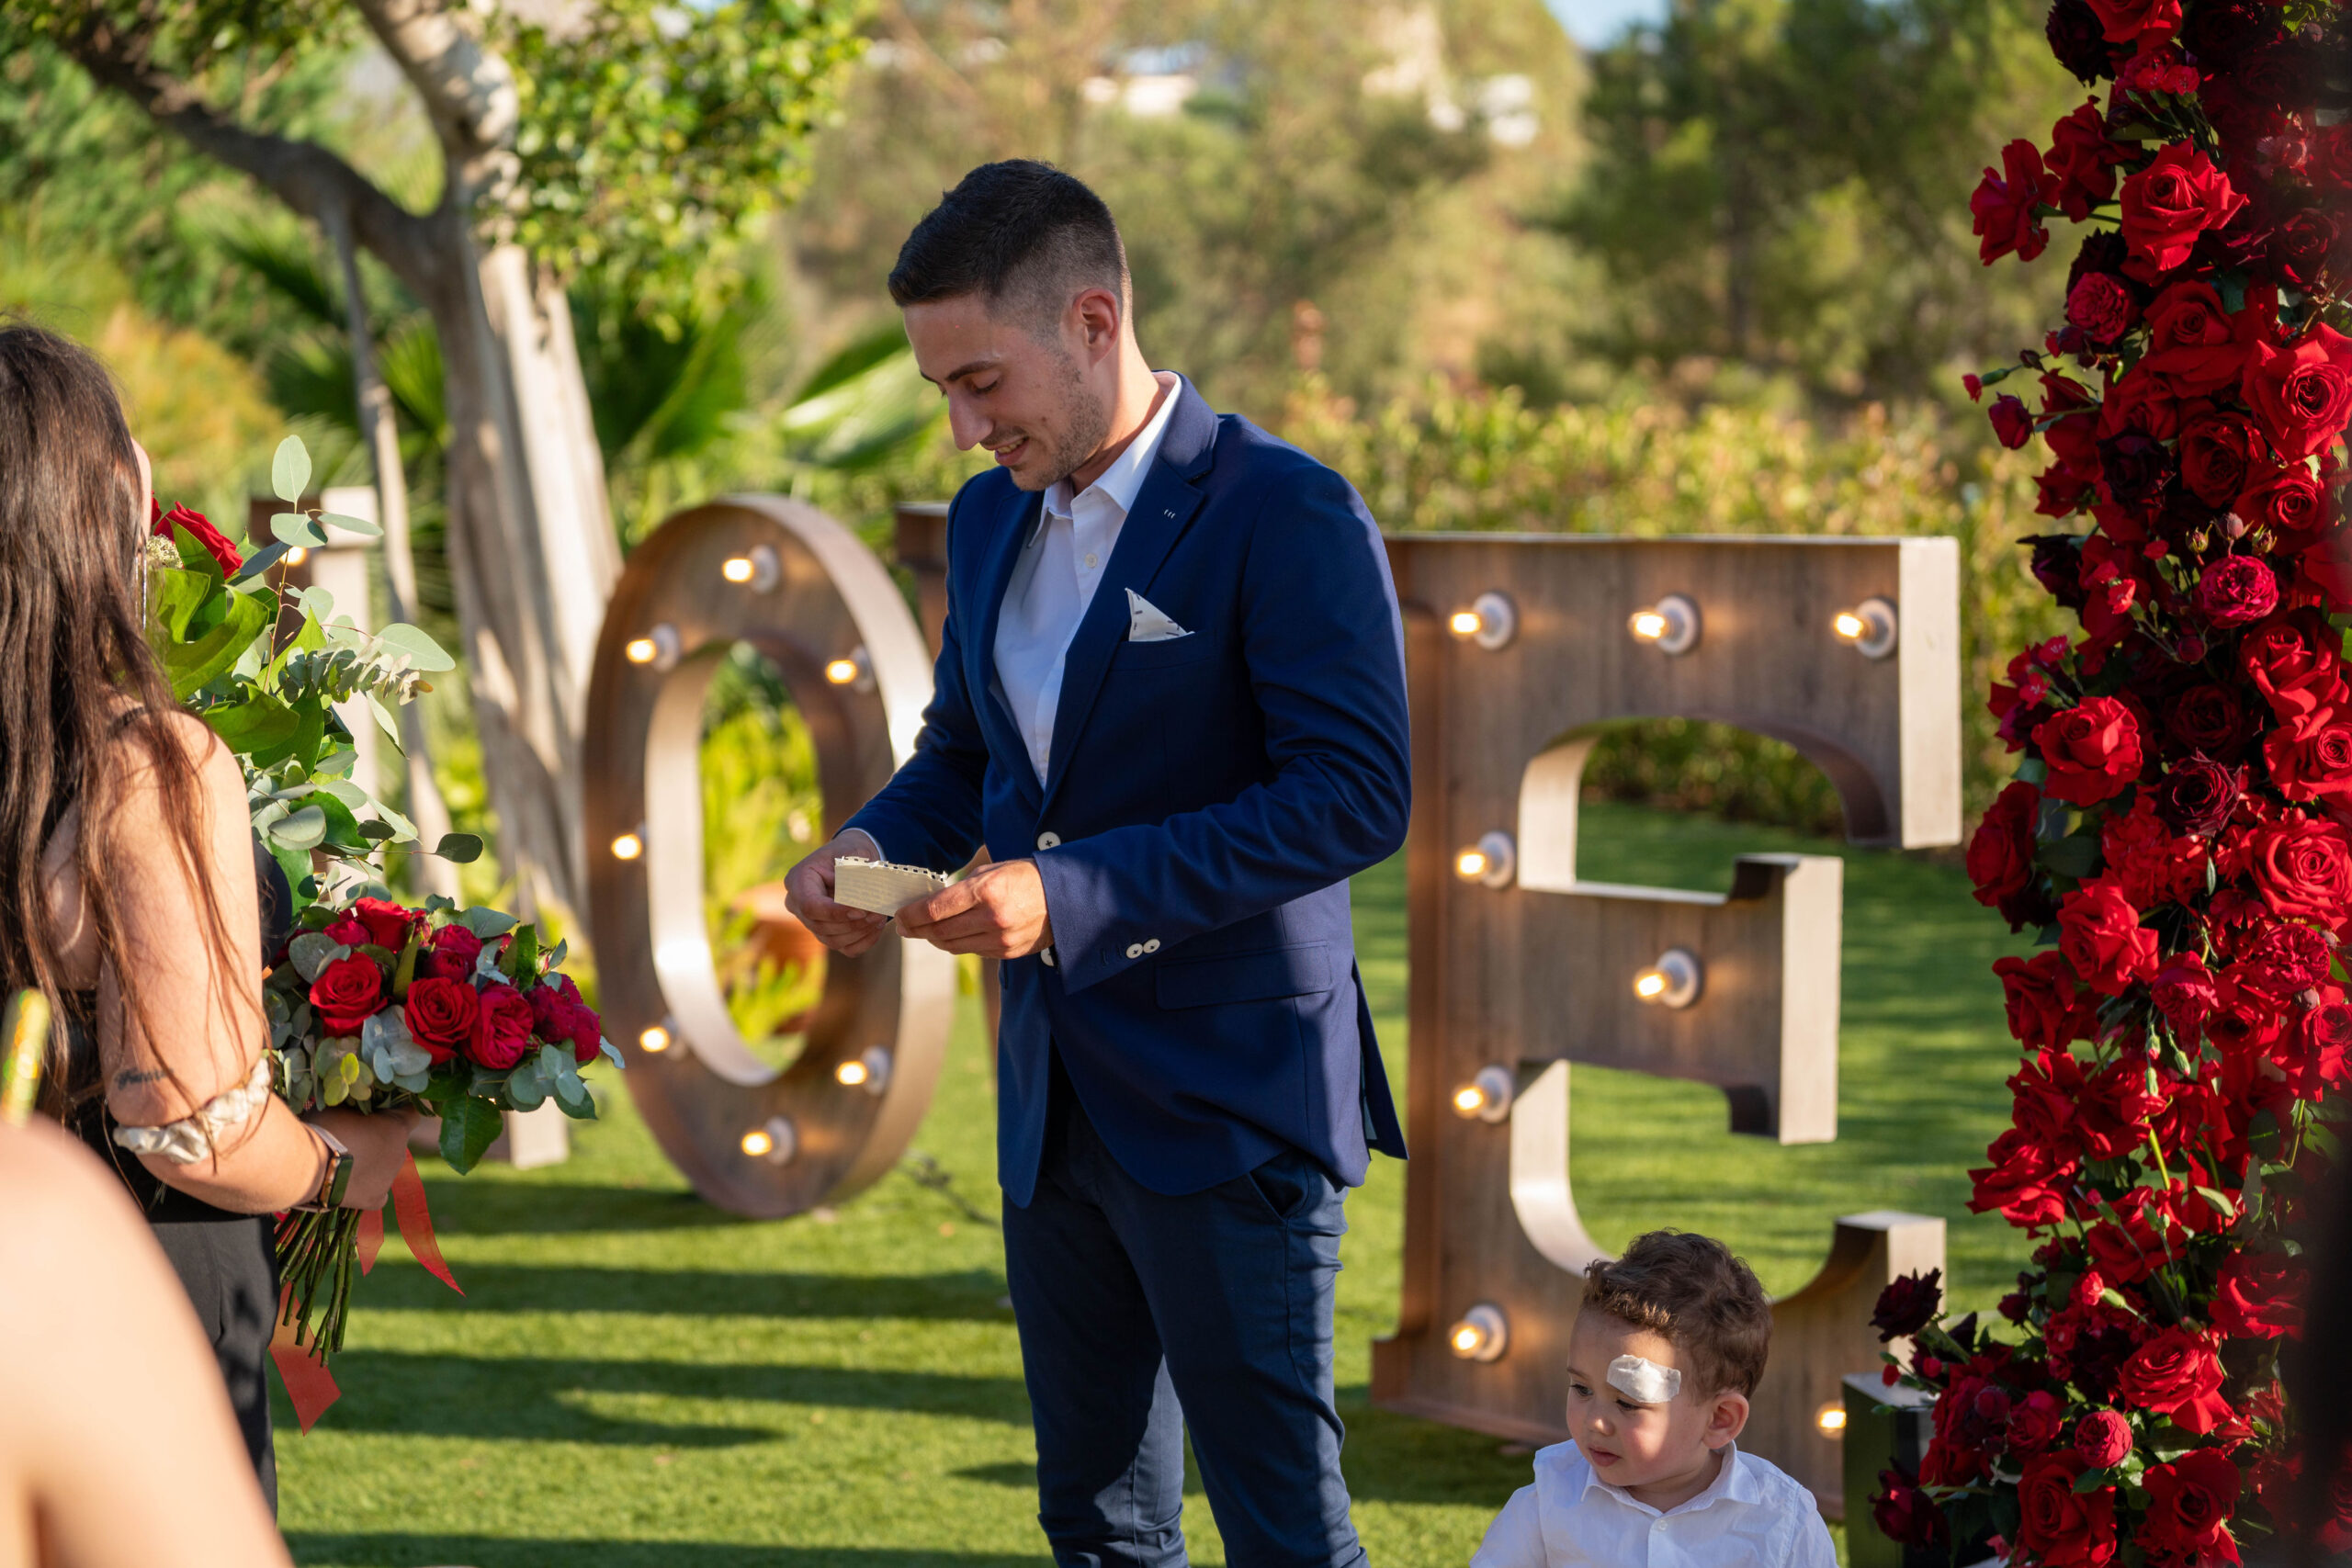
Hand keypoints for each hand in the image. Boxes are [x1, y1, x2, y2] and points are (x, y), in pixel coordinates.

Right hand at [306, 1107, 420, 1209]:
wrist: (308, 1166)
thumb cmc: (324, 1128)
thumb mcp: (343, 1106)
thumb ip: (358, 1106)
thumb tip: (358, 1103)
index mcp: (398, 1126)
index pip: (411, 1112)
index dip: (395, 1110)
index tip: (379, 1110)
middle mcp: (401, 1153)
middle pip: (395, 1141)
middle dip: (379, 1137)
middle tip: (353, 1136)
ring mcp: (390, 1178)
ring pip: (385, 1165)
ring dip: (371, 1161)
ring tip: (343, 1161)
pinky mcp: (376, 1199)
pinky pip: (378, 1191)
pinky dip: (367, 1186)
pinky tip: (349, 1182)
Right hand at [784, 831, 889, 956]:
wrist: (854, 860)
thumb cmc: (851, 853)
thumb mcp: (853, 855)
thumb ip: (855, 876)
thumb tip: (864, 902)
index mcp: (798, 880)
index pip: (811, 906)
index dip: (836, 912)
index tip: (861, 910)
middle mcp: (798, 904)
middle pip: (821, 926)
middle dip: (853, 923)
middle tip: (878, 913)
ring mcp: (812, 922)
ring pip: (833, 940)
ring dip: (860, 932)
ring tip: (880, 917)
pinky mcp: (828, 935)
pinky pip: (846, 948)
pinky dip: (865, 941)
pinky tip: (877, 927)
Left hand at [898, 858, 1052, 957]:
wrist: (1066, 898)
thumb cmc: (1026, 877)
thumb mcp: (994, 870)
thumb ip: (963, 888)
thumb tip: (932, 903)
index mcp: (986, 891)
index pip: (935, 909)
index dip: (911, 915)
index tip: (900, 917)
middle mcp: (992, 918)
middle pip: (939, 931)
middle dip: (917, 930)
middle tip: (906, 928)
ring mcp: (1000, 939)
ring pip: (952, 946)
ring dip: (934, 939)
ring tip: (926, 931)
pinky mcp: (1007, 953)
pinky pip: (972, 951)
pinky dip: (957, 944)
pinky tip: (953, 935)